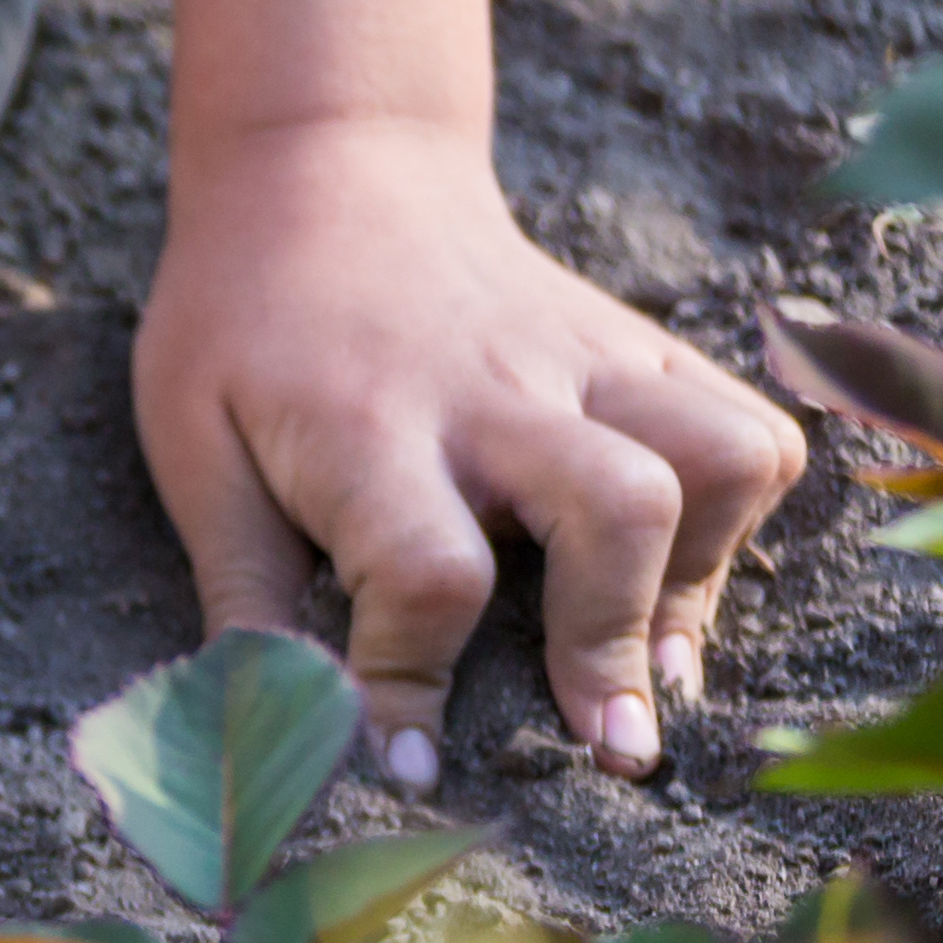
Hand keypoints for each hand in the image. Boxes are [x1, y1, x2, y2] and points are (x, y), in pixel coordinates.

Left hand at [133, 116, 805, 785]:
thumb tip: (273, 727)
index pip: (426, 571)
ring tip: (654, 666)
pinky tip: (674, 579)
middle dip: (617, 639)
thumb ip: (243, 592)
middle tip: (609, 745)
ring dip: (702, 575)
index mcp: (369, 426)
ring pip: (721, 455)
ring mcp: (587, 360)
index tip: (409, 769)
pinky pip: (746, 425)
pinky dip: (737, 514)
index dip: (415, 682)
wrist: (329, 173)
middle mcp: (498, 391)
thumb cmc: (244, 332)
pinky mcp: (643, 347)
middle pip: (618, 504)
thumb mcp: (195, 454)